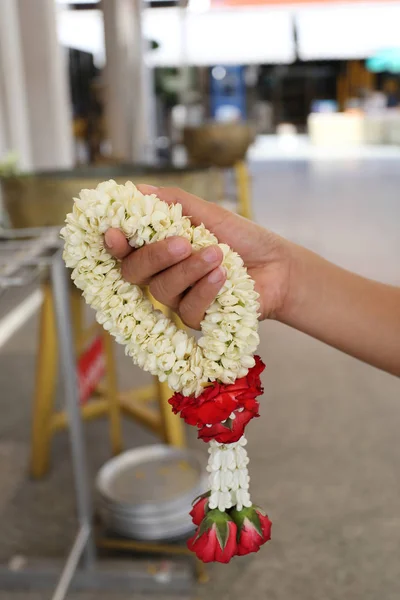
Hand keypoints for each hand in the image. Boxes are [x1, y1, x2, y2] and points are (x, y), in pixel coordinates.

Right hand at [105, 185, 292, 328]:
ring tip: (217, 253)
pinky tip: (223, 275)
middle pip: (135, 273)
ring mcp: (178, 298)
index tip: (114, 233)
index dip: (115, 244)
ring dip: (189, 270)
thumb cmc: (243, 238)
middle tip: (182, 242)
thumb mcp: (210, 214)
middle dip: (155, 256)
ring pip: (162, 290)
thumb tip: (138, 190)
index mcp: (160, 248)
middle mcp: (162, 275)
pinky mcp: (196, 317)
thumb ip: (175, 204)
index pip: (126, 250)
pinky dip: (205, 289)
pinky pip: (188, 308)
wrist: (278, 266)